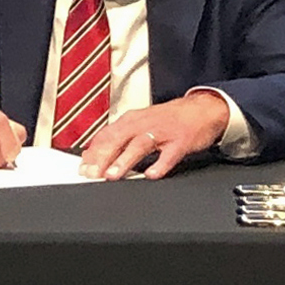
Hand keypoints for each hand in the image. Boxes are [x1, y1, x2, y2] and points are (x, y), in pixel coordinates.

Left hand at [77, 90, 231, 180]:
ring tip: (113, 175)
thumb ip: (120, 138)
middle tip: (91, 175)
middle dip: (102, 158)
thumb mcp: (141, 123)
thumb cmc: (170, 119)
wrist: (203, 109)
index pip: (106, 135)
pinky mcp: (181, 141)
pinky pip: (170, 154)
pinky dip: (160, 164)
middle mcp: (145, 124)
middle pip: (119, 139)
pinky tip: (152, 175)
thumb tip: (95, 155)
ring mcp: (164, 132)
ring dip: (125, 160)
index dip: (92, 153)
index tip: (81, 169)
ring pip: (140, 145)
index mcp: (132, 120)